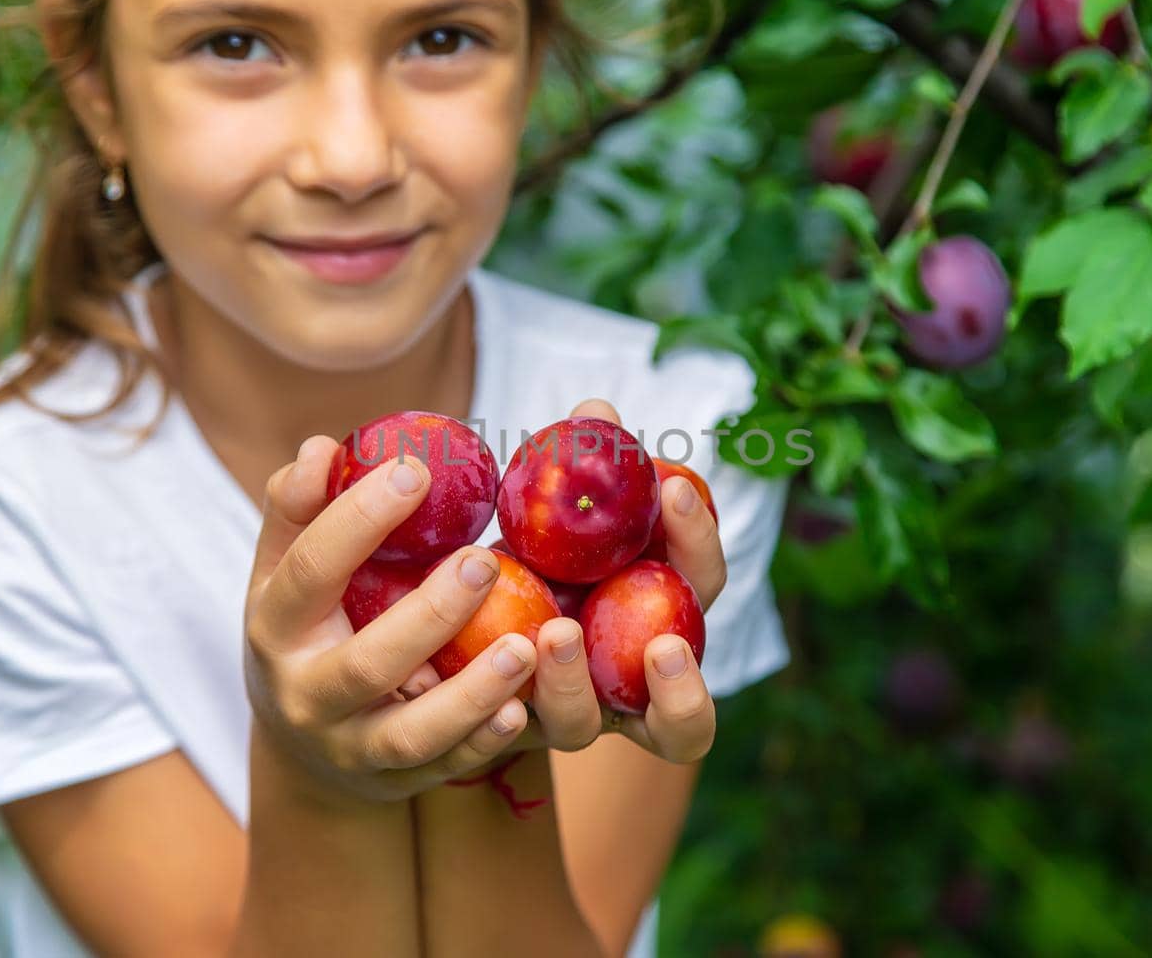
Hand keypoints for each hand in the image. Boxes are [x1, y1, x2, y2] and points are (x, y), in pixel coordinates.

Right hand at [242, 437, 540, 807]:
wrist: (301, 747)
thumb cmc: (307, 628)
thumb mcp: (285, 572)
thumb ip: (298, 509)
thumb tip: (319, 449)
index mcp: (276, 626)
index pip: (310, 571)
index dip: (357, 519)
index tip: (414, 468)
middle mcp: (306, 695)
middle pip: (366, 663)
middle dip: (429, 615)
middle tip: (485, 559)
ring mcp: (351, 748)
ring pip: (410, 734)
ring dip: (469, 694)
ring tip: (523, 646)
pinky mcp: (396, 782)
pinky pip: (444, 768)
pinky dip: (482, 742)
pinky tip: (523, 708)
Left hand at [401, 399, 724, 765]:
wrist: (450, 617)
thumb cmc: (531, 549)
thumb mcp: (554, 512)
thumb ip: (580, 469)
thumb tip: (596, 413)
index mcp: (657, 616)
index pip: (700, 580)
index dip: (697, 538)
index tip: (670, 487)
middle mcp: (624, 686)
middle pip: (686, 714)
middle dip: (684, 684)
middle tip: (663, 644)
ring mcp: (563, 717)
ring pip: (588, 731)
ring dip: (573, 685)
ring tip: (552, 635)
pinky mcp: (497, 732)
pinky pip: (502, 737)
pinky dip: (488, 714)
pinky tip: (462, 677)